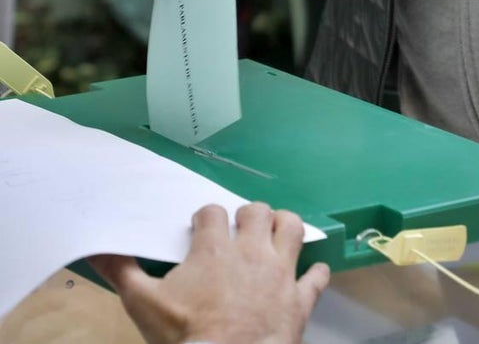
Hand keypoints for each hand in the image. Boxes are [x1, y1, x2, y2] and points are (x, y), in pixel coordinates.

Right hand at [88, 203, 329, 343]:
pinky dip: (315, 273)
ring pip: (293, 230)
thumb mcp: (142, 304)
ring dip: (285, 227)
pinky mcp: (301, 298)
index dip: (205, 219)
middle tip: (239, 231)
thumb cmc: (183, 335)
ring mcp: (281, 273)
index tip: (200, 230)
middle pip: (257, 212)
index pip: (212, 213)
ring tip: (275, 235)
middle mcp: (252, 251)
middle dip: (248, 216)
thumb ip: (122, 271)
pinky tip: (309, 275)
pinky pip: (317, 277)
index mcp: (214, 248)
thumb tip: (95, 249)